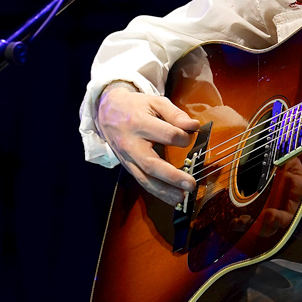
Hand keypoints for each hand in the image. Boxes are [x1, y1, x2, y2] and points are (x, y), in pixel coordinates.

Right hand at [96, 85, 199, 204]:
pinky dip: (157, 192)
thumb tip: (194, 126)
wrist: (106, 111)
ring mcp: (127, 158)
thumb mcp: (155, 102)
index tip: (192, 134)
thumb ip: (175, 114)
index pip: (166, 134)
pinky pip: (141, 182)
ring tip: (182, 197)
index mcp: (139, 123)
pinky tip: (171, 198)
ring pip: (144, 179)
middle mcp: (131, 144)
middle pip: (151, 164)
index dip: (183, 137)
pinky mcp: (127, 166)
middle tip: (191, 184)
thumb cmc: (135, 106)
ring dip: (164, 191)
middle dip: (172, 176)